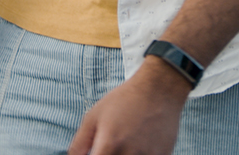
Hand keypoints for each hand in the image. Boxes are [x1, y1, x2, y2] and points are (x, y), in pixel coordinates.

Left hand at [67, 58, 190, 154]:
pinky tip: (141, 143)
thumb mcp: (94, 116)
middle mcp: (128, 154)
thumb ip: (80, 142)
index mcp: (108, 145)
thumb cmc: (124, 100)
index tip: (98, 152)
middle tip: (111, 146)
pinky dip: (141, 154)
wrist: (159, 89)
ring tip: (126, 143)